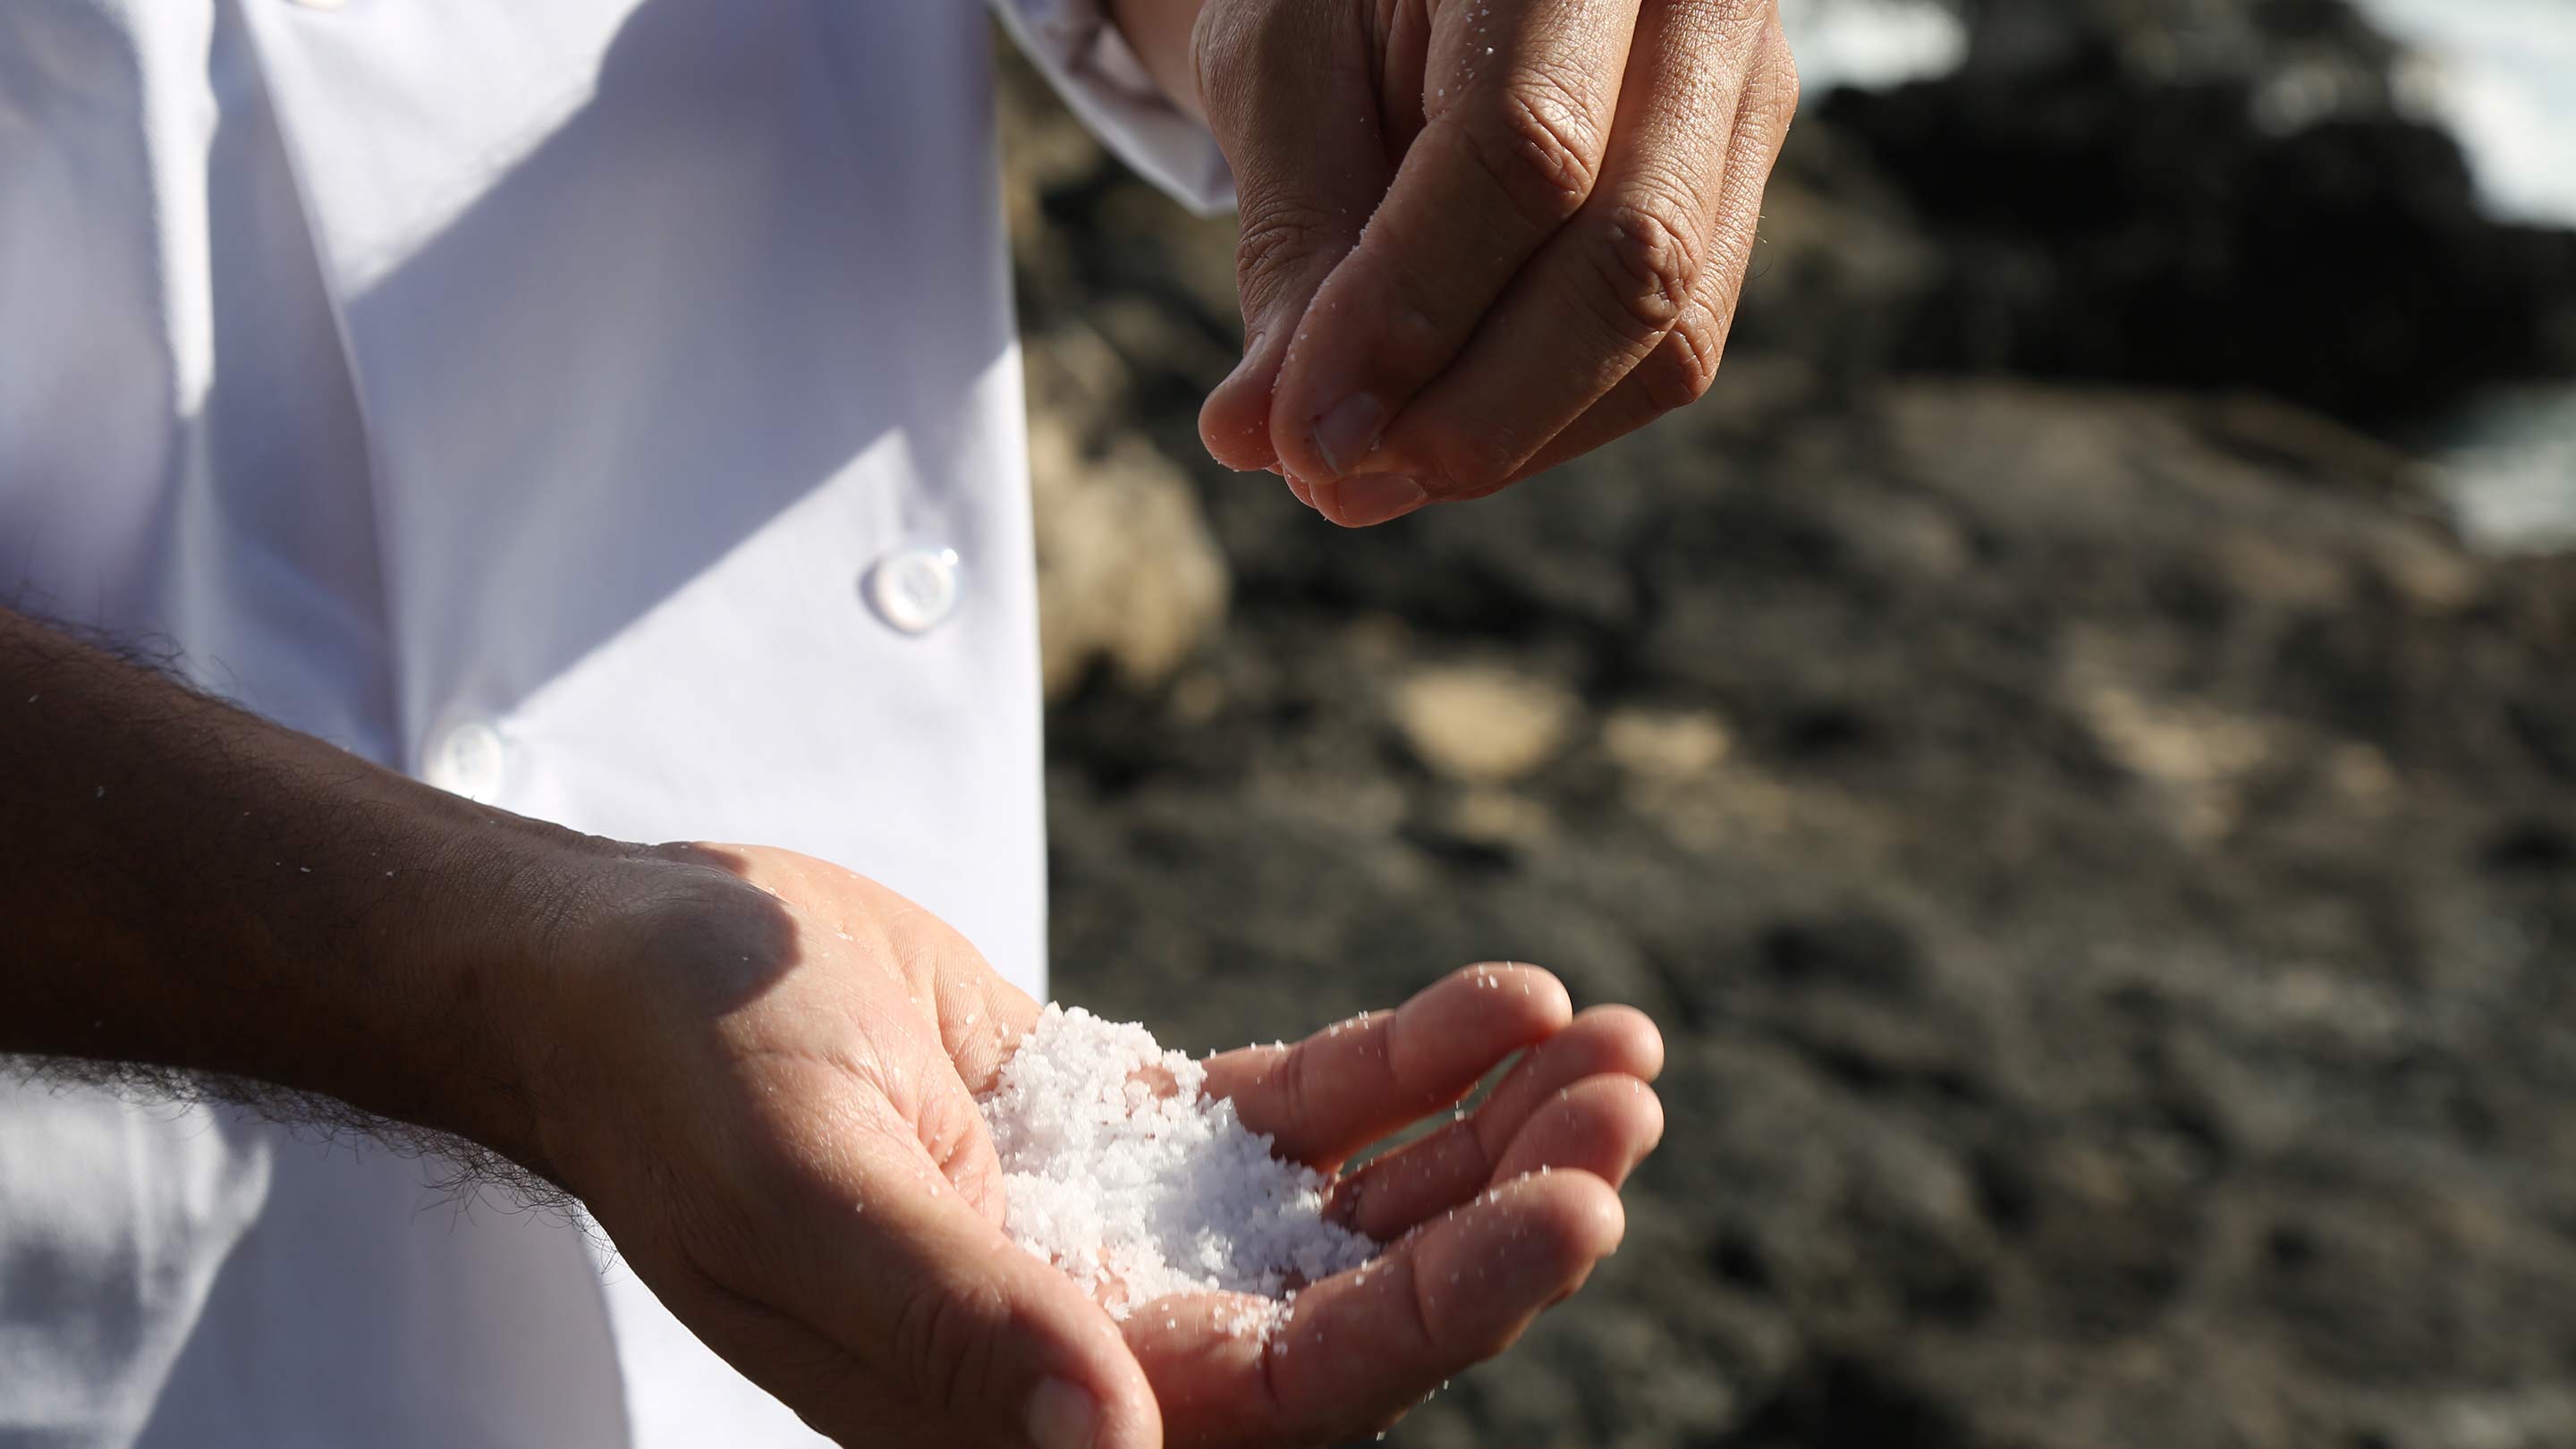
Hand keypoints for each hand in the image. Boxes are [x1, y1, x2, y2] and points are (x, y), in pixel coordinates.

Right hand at [520, 844, 1662, 1447]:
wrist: (620, 969)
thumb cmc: (676, 1079)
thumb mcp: (809, 1191)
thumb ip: (965, 1323)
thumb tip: (1121, 1444)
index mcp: (1027, 1398)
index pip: (1288, 1387)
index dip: (1443, 1307)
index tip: (1575, 1202)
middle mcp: (1096, 1335)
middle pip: (1360, 1303)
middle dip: (1508, 1207)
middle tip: (1627, 1094)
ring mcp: (1122, 1228)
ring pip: (1356, 1207)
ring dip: (1489, 1130)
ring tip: (1610, 1043)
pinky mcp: (1127, 1126)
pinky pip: (1303, 1110)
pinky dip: (1407, 1061)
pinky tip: (1499, 1000)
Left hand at [1173, 0, 1798, 524]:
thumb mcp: (1284, 65)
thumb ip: (1292, 239)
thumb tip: (1259, 439)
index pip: (1527, 147)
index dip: (1411, 310)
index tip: (1298, 429)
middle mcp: (1701, 7)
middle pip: (1633, 254)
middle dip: (1476, 409)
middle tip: (1333, 482)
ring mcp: (1745, 103)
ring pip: (1672, 332)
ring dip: (1509, 436)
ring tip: (1364, 472)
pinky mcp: (1739, 196)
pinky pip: (1674, 354)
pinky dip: (1548, 423)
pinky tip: (1437, 431)